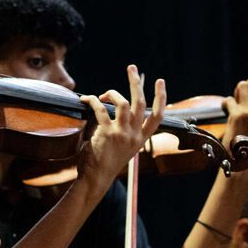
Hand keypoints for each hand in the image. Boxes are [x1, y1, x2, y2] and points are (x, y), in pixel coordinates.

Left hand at [77, 65, 166, 189]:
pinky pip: (100, 109)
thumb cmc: (107, 162)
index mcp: (141, 139)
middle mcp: (134, 135)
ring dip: (113, 92)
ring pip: (123, 103)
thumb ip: (125, 130)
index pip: (158, 116)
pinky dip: (92, 101)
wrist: (96, 179)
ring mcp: (122, 134)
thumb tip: (116, 109)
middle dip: (135, 82)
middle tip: (131, 68)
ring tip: (105, 93)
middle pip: (140, 103)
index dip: (161, 98)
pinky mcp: (107, 133)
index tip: (160, 82)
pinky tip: (87, 99)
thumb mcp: (124, 147)